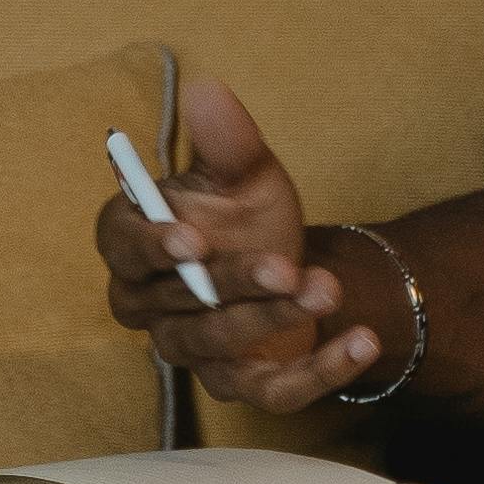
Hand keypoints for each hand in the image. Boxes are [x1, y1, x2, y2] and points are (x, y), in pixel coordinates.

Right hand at [92, 70, 410, 413]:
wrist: (293, 264)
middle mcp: (152, 306)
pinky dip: (319, 371)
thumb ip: (226, 138)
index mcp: (134, 244)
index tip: (190, 238)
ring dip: (274, 320)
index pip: (122, 249)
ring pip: (219, 346)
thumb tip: (207, 90)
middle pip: (178, 303)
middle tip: (282, 267)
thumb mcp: (244, 171)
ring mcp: (194, 351)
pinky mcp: (243, 384)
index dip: (151, 248)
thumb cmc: (246, 214)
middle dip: (233, 285)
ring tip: (325, 289)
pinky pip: (272, 392)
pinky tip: (361, 341)